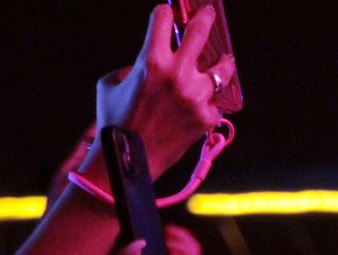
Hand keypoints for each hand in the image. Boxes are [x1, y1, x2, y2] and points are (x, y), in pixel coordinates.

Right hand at [94, 5, 235, 178]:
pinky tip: (209, 99)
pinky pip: (216, 101)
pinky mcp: (206, 117)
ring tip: (224, 61)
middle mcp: (177, 75)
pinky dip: (212, 100)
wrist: (130, 158)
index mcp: (151, 61)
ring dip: (222, 64)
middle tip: (207, 14)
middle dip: (204, 19)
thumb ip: (135, 66)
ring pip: (222, 70)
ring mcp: (196, 96)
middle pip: (200, 34)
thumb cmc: (116, 119)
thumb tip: (153, 60)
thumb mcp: (112, 83)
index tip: (168, 14)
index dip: (164, 14)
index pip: (163, 20)